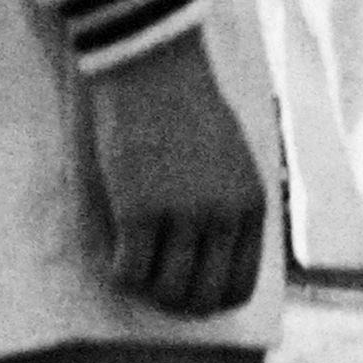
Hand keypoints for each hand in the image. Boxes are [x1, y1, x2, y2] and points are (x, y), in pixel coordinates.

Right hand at [79, 30, 269, 315]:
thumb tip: (213, 261)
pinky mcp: (140, 209)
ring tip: (129, 263)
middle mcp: (226, 215)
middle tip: (150, 285)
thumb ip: (230, 206)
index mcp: (252, 204)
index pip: (239, 285)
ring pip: (165, 290)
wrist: (152, 60)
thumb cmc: (184, 104)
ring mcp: (185, 214)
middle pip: (203, 296)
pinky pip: (128, 271)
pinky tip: (111, 253)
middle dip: (174, 302)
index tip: (183, 291)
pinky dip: (117, 272)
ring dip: (144, 286)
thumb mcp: (231, 158)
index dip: (208, 300)